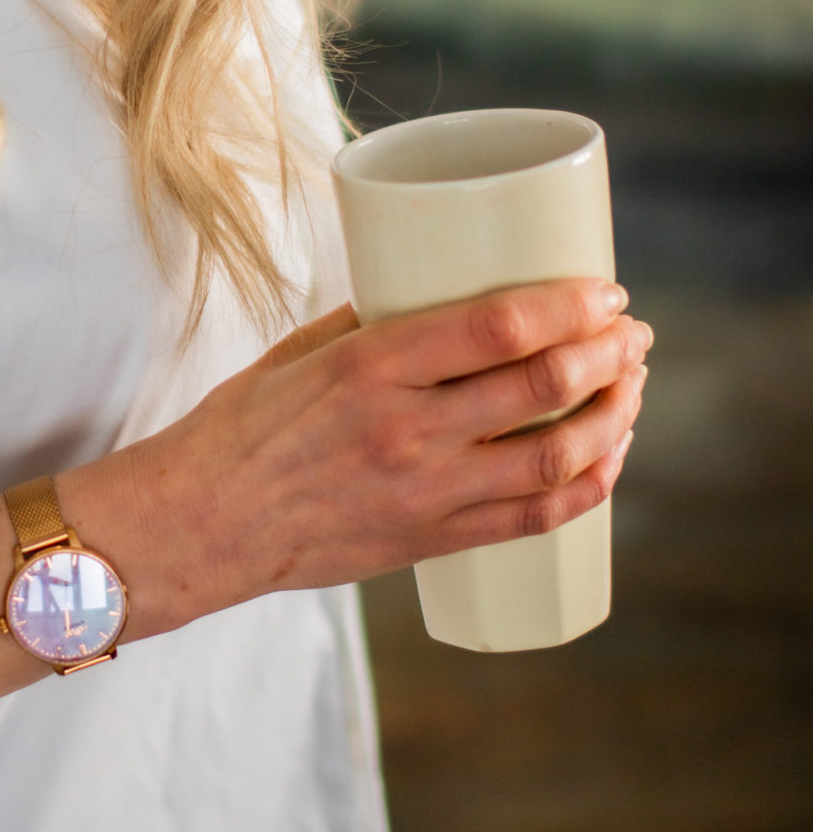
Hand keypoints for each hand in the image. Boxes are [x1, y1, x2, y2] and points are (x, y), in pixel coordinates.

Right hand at [0, 278, 648, 707]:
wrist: (200, 523)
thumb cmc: (241, 427)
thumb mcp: (301, 351)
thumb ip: (375, 324)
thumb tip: (441, 293)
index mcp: (372, 366)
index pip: (498, 327)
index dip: (569, 305)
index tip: (605, 290)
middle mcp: (406, 429)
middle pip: (543, 386)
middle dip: (607, 353)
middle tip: (631, 332)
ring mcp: (424, 492)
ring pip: (554, 455)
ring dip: (612, 416)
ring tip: (632, 387)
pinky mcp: (428, 541)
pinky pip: (530, 519)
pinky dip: (585, 488)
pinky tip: (608, 461)